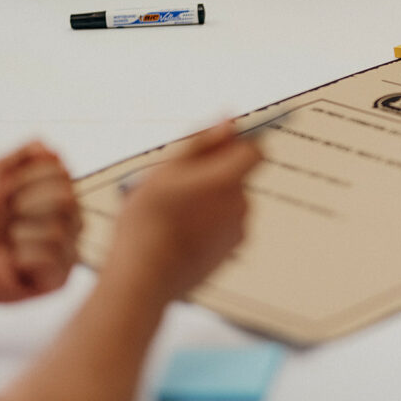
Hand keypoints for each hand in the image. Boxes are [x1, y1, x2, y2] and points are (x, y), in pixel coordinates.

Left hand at [0, 143, 79, 306]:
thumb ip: (24, 156)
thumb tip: (52, 149)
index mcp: (57, 194)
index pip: (64, 173)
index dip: (30, 179)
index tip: (9, 191)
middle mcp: (69, 220)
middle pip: (68, 200)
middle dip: (28, 204)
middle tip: (9, 215)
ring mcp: (68, 248)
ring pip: (60, 230)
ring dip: (22, 234)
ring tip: (10, 242)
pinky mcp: (61, 277)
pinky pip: (53, 259)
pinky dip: (25, 258)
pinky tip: (15, 262)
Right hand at [103, 123, 261, 305]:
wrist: (144, 279)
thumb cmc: (147, 222)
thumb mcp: (165, 171)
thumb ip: (202, 142)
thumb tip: (230, 120)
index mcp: (227, 180)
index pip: (256, 150)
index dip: (237, 145)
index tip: (214, 148)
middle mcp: (241, 205)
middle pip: (237, 176)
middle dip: (213, 174)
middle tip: (176, 184)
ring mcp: (239, 231)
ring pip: (228, 201)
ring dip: (208, 200)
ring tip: (172, 212)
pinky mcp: (231, 252)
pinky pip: (223, 225)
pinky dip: (207, 224)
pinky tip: (179, 232)